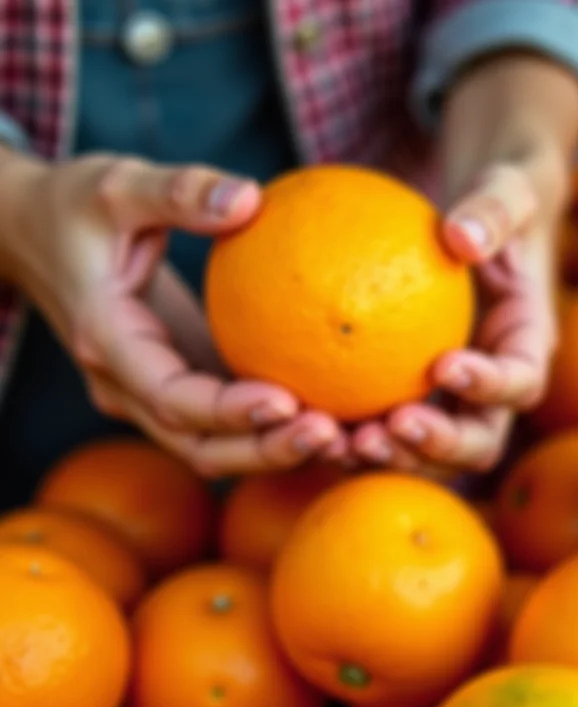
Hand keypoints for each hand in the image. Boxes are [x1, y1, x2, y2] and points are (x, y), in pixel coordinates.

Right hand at [0, 152, 344, 476]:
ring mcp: (152, 394)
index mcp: (109, 342)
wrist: (31, 233)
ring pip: (216, 446)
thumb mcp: (117, 184)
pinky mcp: (180, 385)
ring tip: (346, 437)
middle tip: (333, 434)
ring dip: (277, 450)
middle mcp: (127, 385)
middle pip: (199, 447)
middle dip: (265, 451)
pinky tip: (338, 413)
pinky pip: (230, 421)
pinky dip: (277, 428)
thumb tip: (250, 197)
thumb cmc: (75, 204)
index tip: (288, 402)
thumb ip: (179, 191)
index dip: (228, 411)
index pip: (170, 397)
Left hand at [346, 53, 577, 475]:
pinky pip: (381, 425)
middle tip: (390, 427)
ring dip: (388, 456)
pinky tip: (298, 419)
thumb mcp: (507, 189)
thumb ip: (494, 209)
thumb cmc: (499, 197)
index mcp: (526, 343)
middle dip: (439, 448)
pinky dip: (348, 433)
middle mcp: (494, 386)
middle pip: (480, 442)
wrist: (479, 221)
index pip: (522, 381)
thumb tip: (459, 237)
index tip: (444, 366)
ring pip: (428, 453)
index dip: (491, 386)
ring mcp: (454, 400)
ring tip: (338, 440)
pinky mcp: (411, 396)